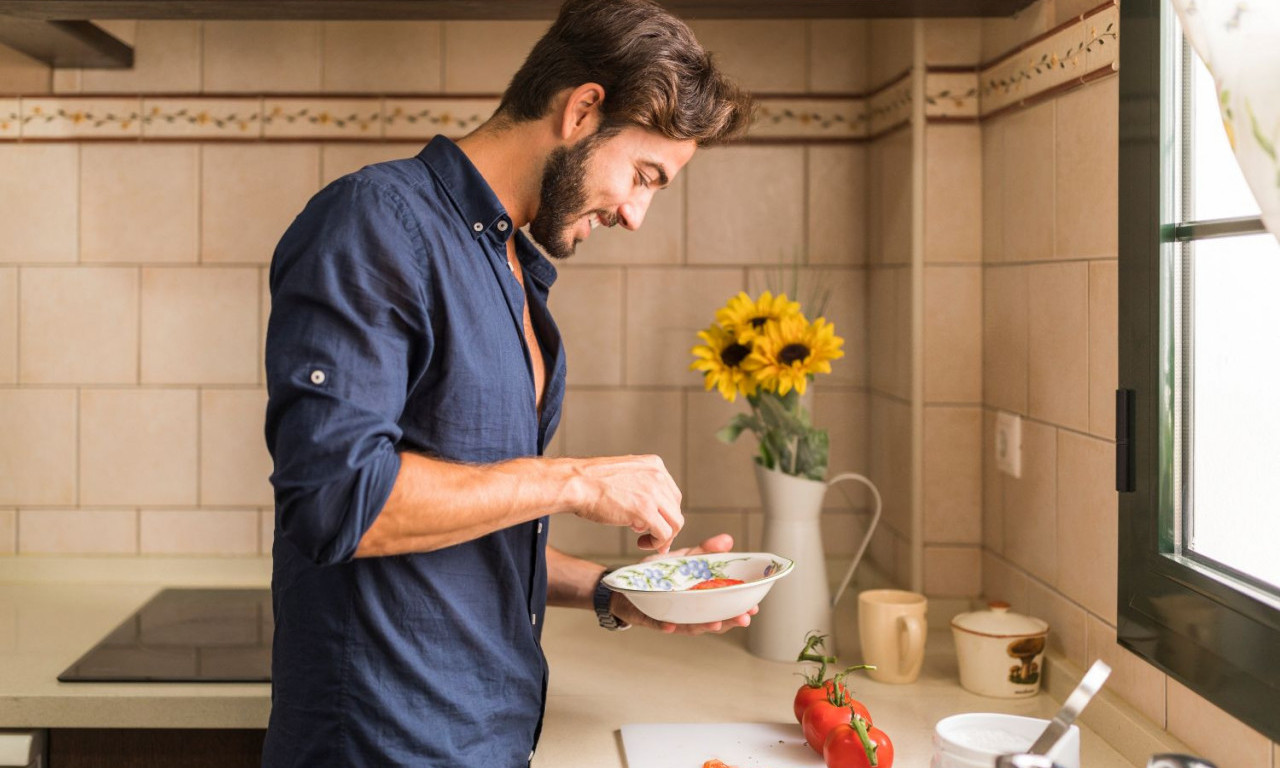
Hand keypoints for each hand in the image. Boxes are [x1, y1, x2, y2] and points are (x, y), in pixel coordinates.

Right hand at [563, 455, 683, 552]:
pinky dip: (657, 542)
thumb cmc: (590, 482)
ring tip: (647, 542)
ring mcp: (654, 493)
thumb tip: (648, 509)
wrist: (576, 484)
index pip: (672, 494)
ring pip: (675, 523)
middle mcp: (658, 476)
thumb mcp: (624, 474)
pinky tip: (642, 542)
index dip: (665, 513)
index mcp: (654, 465)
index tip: (656, 524)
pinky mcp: (646, 511)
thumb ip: (640, 486)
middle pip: (676, 509)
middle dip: (667, 526)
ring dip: (664, 537)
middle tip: (655, 538)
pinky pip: (664, 533)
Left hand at [609, 534, 758, 634]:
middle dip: (729, 621)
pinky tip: (672, 626)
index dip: (740, 608)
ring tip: (716, 624)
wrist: (625, 584)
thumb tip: (728, 540)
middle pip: (713, 619)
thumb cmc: (659, 574)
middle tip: (744, 618)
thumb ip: (705, 551)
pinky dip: (666, 626)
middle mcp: (689, 612)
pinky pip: (659, 624)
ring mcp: (671, 617)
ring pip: (691, 626)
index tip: (755, 607)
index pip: (724, 606)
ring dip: (703, 626)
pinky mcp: (651, 618)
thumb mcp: (684, 559)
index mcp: (700, 599)